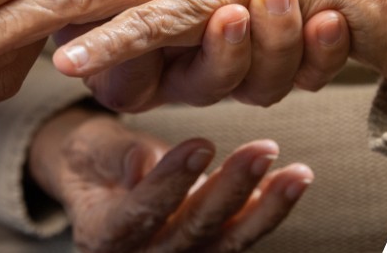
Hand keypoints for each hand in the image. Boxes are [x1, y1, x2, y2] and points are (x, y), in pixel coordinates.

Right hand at [28, 108, 312, 252]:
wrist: (100, 184)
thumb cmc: (92, 159)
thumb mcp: (89, 148)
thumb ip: (115, 156)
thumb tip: (143, 162)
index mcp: (103, 235)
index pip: (140, 213)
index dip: (171, 182)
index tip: (202, 143)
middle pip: (191, 230)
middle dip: (231, 189)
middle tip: (263, 150)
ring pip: (226, 241)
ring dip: (266, 207)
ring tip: (297, 173)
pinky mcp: (206, 251)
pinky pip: (239, 236)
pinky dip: (267, 211)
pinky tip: (291, 183)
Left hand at [67, 0, 343, 109]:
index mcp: (258, 21)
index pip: (315, 52)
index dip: (328, 47)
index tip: (335, 19)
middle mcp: (224, 58)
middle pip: (274, 78)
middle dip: (285, 45)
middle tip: (286, 2)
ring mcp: (175, 74)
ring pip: (219, 84)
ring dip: (228, 50)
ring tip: (229, 14)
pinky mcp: (121, 79)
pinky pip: (131, 79)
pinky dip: (120, 52)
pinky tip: (107, 51)